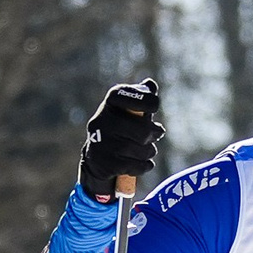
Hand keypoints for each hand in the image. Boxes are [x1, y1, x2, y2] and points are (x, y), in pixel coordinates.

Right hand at [81, 79, 161, 202]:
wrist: (97, 158)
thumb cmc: (120, 128)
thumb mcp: (129, 109)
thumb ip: (141, 96)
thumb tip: (151, 85)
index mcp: (111, 101)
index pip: (138, 98)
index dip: (150, 103)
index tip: (153, 107)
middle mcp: (102, 119)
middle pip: (143, 131)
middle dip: (154, 134)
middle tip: (156, 135)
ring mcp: (101, 142)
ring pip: (141, 150)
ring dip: (150, 152)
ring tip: (147, 150)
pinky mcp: (104, 162)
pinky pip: (136, 166)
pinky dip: (144, 166)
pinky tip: (142, 163)